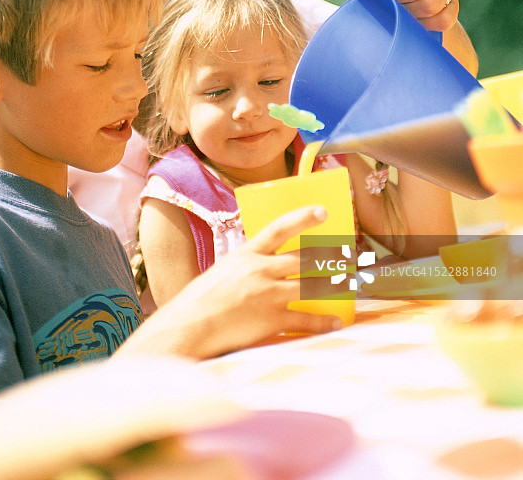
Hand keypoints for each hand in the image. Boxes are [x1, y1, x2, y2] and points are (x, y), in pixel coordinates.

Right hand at [117, 206, 341, 361]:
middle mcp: (260, 269)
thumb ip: (246, 267)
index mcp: (246, 254)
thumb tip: (264, 266)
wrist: (188, 327)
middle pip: (304, 258)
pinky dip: (324, 322)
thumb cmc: (199, 302)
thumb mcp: (223, 271)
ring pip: (311, 285)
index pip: (279, 228)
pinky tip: (336, 322)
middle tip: (347, 255)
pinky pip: (306, 319)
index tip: (323, 211)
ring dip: (333, 286)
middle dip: (329, 257)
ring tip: (348, 285)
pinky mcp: (271, 318)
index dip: (303, 218)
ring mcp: (267, 293)